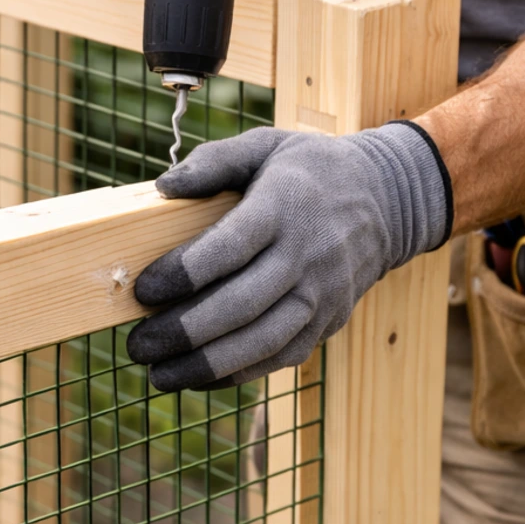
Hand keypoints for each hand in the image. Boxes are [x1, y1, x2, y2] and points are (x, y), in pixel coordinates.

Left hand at [127, 122, 451, 391]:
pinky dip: (237, 373)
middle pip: (242, 304)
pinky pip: (280, 357)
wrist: (387, 199)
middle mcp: (306, 255)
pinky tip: (195, 377)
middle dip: (184, 332)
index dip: (184, 273)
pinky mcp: (328, 321)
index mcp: (284, 207)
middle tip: (137, 345)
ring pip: (262, 341)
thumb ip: (213, 162)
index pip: (230, 248)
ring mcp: (322, 294)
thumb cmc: (308, 170)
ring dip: (206, 365)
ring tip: (158, 375)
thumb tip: (163, 186)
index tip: (142, 291)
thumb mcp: (265, 146)